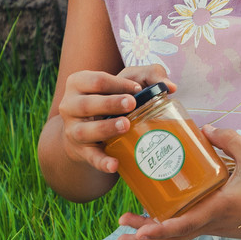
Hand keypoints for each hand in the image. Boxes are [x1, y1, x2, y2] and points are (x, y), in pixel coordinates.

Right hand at [57, 64, 173, 173]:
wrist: (92, 128)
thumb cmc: (115, 96)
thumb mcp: (129, 79)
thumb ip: (151, 75)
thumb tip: (170, 87)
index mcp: (79, 83)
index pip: (96, 80)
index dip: (117, 83)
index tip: (137, 88)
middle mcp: (70, 106)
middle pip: (86, 104)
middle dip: (109, 103)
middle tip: (132, 103)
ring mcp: (73, 130)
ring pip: (84, 131)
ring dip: (105, 128)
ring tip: (125, 125)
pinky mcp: (81, 151)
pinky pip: (90, 157)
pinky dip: (102, 161)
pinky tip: (115, 164)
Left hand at [115, 125, 240, 239]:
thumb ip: (230, 140)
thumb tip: (203, 128)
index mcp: (220, 208)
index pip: (187, 223)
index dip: (163, 227)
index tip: (143, 228)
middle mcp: (212, 223)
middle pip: (172, 238)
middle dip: (144, 239)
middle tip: (119, 238)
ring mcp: (213, 228)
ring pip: (176, 237)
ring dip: (151, 236)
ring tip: (126, 232)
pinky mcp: (215, 227)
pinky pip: (186, 231)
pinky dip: (167, 229)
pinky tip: (155, 219)